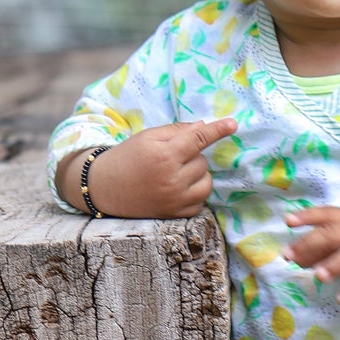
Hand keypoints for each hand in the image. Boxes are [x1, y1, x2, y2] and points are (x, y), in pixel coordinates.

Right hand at [58, 118, 237, 218]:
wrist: (106, 188)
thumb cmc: (128, 157)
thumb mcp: (148, 137)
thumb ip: (176, 131)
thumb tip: (204, 127)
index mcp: (164, 155)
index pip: (199, 138)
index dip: (218, 130)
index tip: (233, 124)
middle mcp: (173, 179)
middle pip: (203, 161)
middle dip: (191, 157)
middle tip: (170, 159)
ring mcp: (176, 200)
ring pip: (207, 181)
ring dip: (197, 175)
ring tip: (176, 174)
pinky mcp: (177, 215)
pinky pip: (201, 201)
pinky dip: (194, 193)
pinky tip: (177, 189)